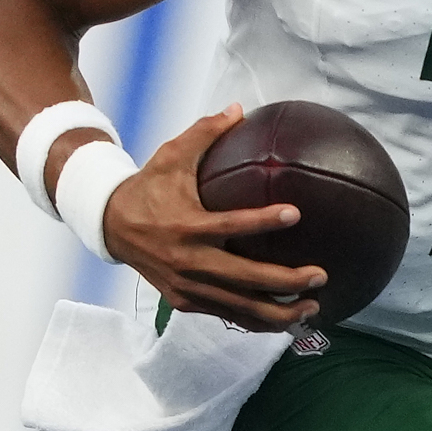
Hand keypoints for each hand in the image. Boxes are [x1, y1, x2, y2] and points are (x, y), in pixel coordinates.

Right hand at [100, 104, 323, 332]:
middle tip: (320, 276)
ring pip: (239, 308)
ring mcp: (187, 287)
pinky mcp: (185, 302)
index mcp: (187, 225)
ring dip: (278, 312)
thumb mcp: (171, 154)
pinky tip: (284, 320)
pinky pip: (226, 315)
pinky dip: (255, 321)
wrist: (111, 226)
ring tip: (313, 307)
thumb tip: (239, 108)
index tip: (296, 214)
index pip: (232, 225)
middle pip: (245, 279)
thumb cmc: (148, 187)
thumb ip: (205, 132)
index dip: (264, 221)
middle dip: (285, 282)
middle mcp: (189, 262)